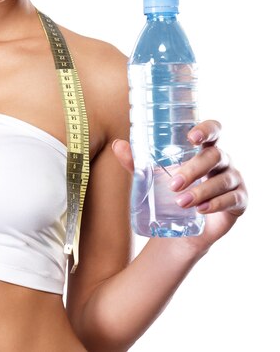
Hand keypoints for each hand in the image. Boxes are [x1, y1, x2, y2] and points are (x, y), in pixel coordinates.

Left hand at [112, 120, 247, 252]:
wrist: (181, 227)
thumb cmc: (169, 191)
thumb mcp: (150, 176)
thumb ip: (135, 161)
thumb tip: (117, 145)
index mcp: (203, 147)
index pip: (213, 130)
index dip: (206, 129)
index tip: (192, 137)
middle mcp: (221, 160)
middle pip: (214, 155)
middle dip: (193, 169)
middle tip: (173, 184)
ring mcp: (233, 179)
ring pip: (222, 179)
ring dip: (201, 190)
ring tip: (180, 202)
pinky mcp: (240, 200)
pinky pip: (232, 199)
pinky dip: (216, 204)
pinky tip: (201, 210)